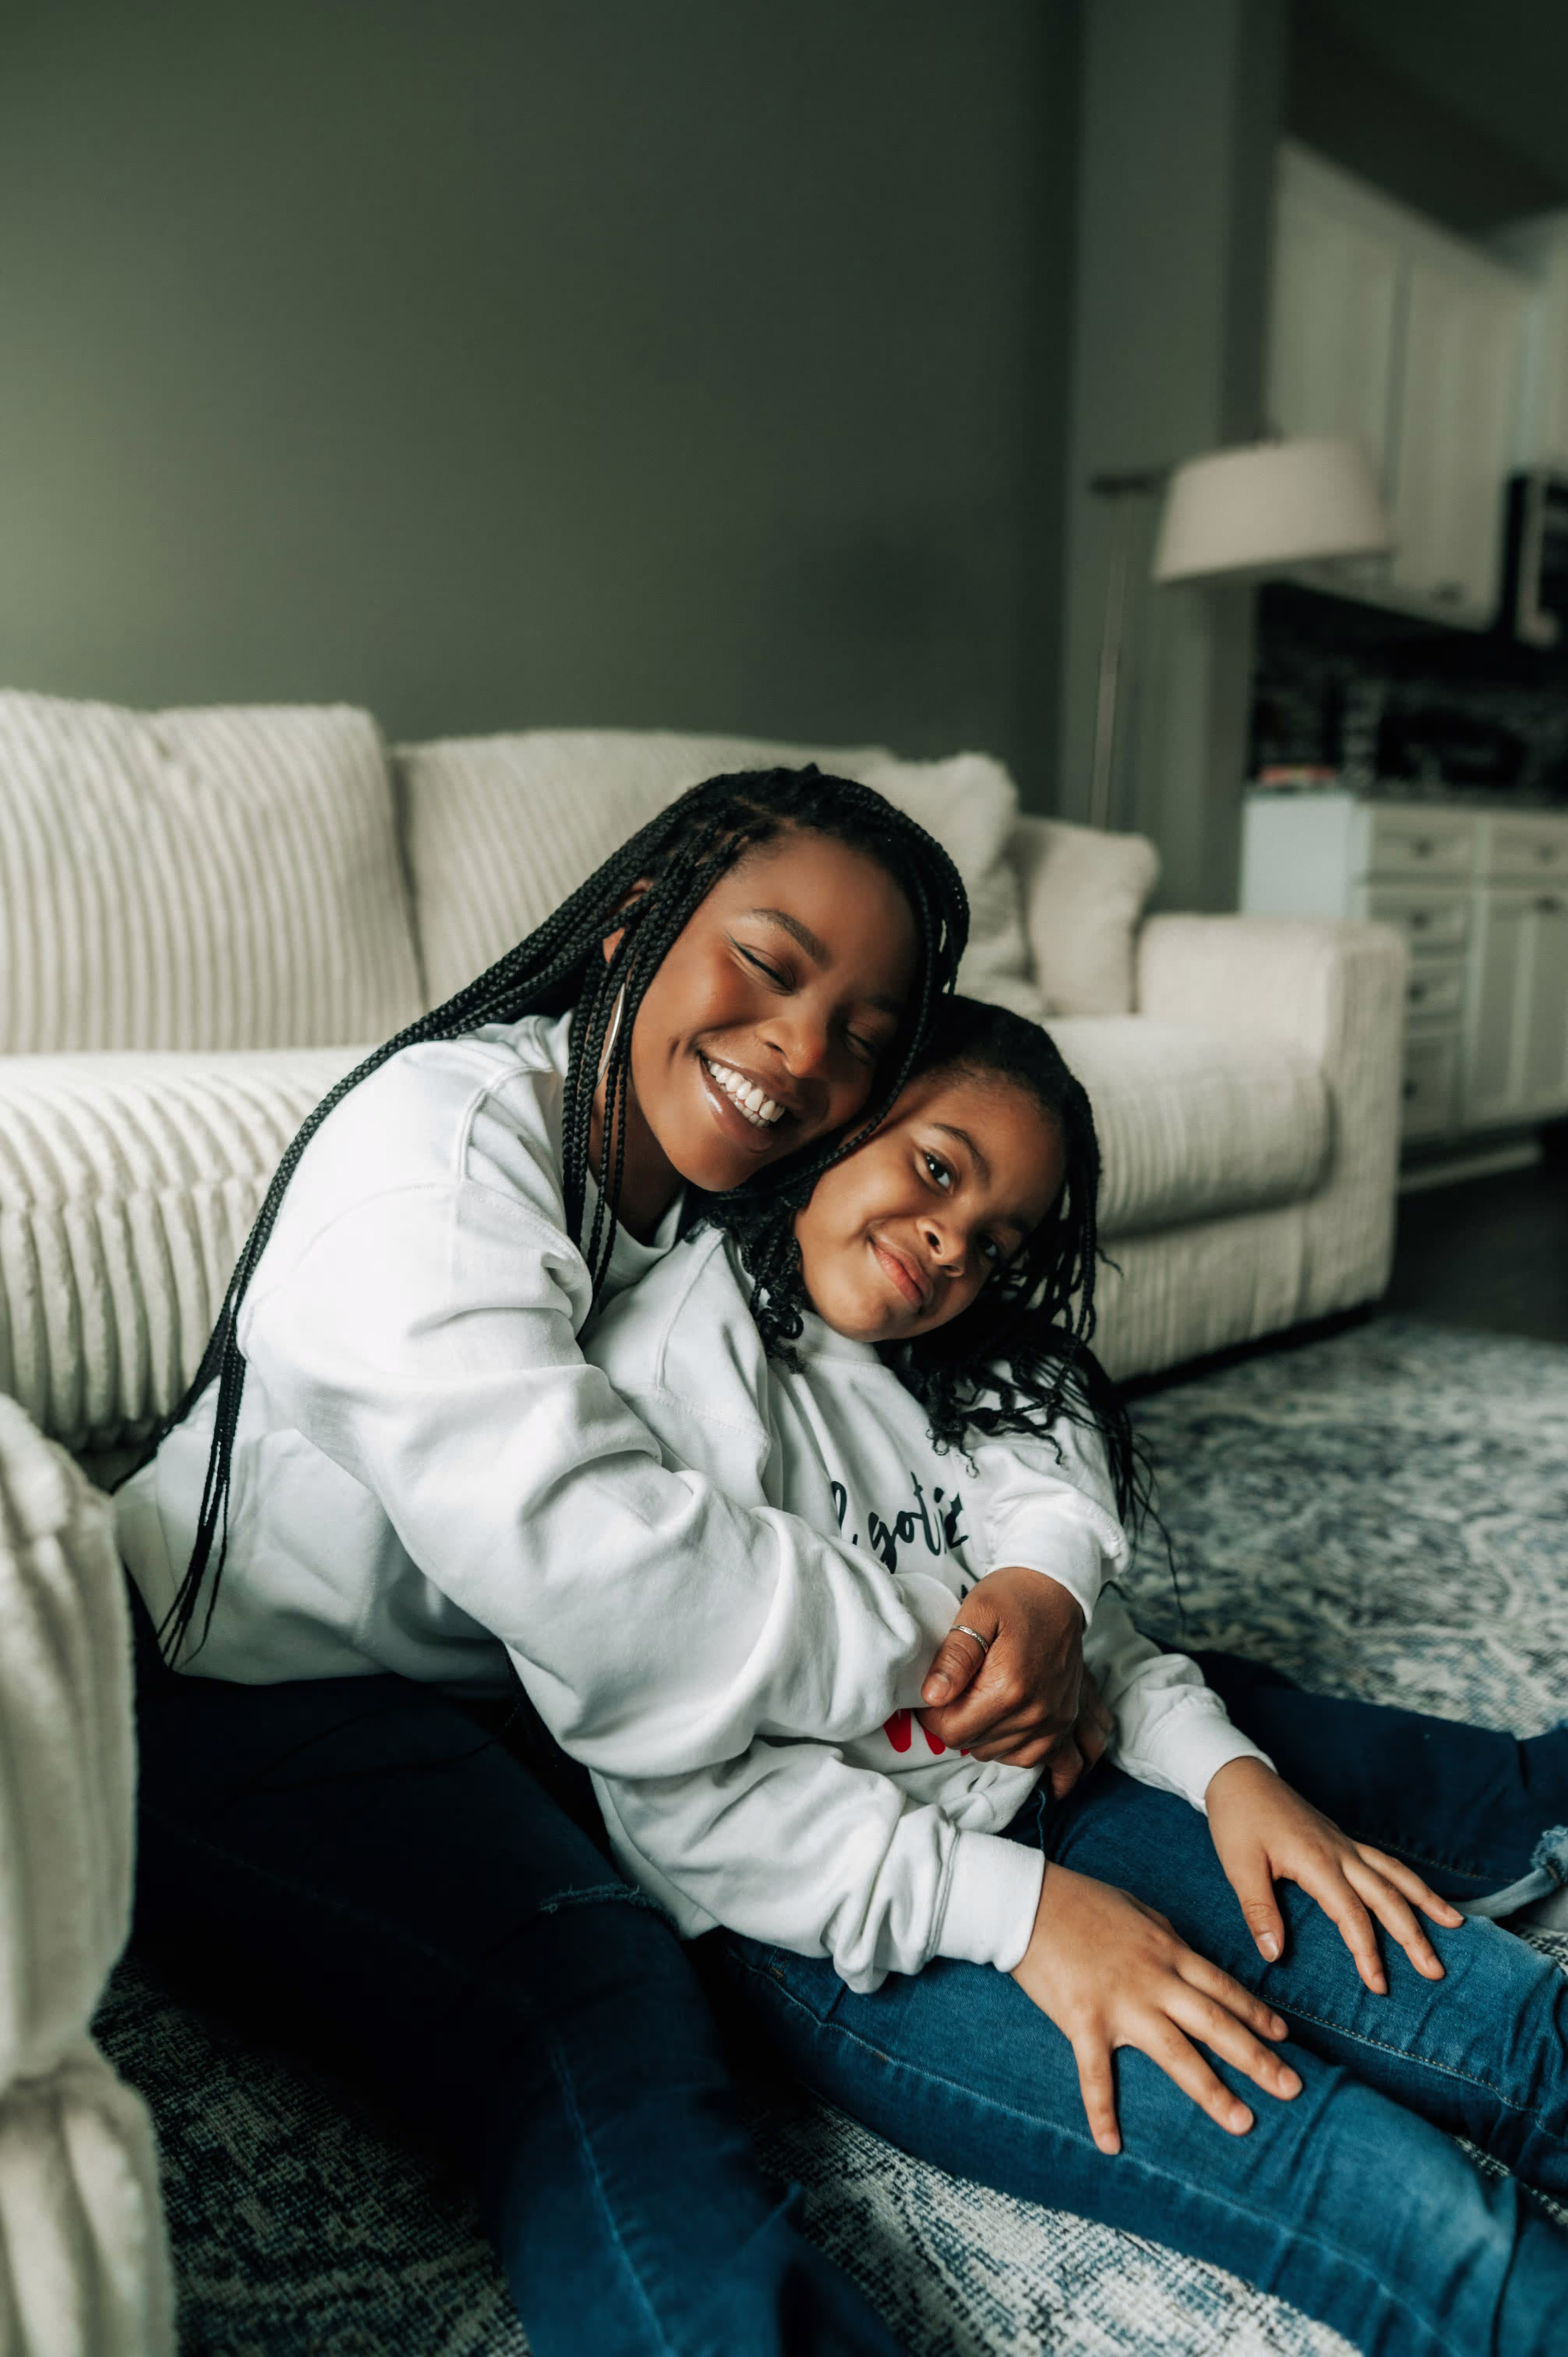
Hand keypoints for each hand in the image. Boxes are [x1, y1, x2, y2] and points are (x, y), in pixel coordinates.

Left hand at [918, 1568, 1094, 1776]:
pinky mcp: (1066, 1722)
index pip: (953, 1732)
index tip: (935, 1692)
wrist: (1058, 1591)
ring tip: (981, 1699)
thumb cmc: (1015, 1596)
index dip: (934, 1716)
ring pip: (1000, 1755)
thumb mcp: (977, 1612)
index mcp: (1009, 1688)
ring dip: (984, 1735)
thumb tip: (932, 1697)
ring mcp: (1055, 1721)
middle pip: (974, 1745)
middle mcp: (1036, 1713)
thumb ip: (954, 1657)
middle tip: (959, 1689)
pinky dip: (1014, 1747)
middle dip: (958, 1723)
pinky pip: (1036, 1758)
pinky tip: (1004, 1723)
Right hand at [1011, 1863, 1298, 2153]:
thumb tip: (1188, 1954)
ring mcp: (1121, 2003)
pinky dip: (1101, 2110)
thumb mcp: (1137, 1910)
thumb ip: (1167, 1936)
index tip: (1285, 2038)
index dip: (1257, 2013)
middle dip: (1257, 2057)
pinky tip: (1110, 2144)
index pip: (1223, 1988)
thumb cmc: (1082, 1901)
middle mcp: (1154, 1980)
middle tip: (1292, 2088)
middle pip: (1215, 2023)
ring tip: (1243, 2122)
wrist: (1028, 1902)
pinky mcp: (1084, 2020)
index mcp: (1168, 1951)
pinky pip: (1096, 2073)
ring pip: (1176, 2052)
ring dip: (1211, 2090)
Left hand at [1205, 1757, 1464, 1992]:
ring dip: (1426, 1901)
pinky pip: (1385, 1861)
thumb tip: (1274, 1955)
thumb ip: (1259, 1911)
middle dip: (1414, 1935)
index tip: (1379, 1986)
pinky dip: (1408, 1879)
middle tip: (1435, 1971)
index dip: (1368, 1952)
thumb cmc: (1237, 1819)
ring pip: (1396, 1874)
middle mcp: (1340, 1852)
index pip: (1352, 1915)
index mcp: (1317, 1861)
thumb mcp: (1239, 1866)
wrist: (1238, 1776)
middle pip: (1388, 1896)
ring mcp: (1345, 1843)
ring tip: (1455, 1924)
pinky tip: (1419, 1893)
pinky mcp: (1341, 1839)